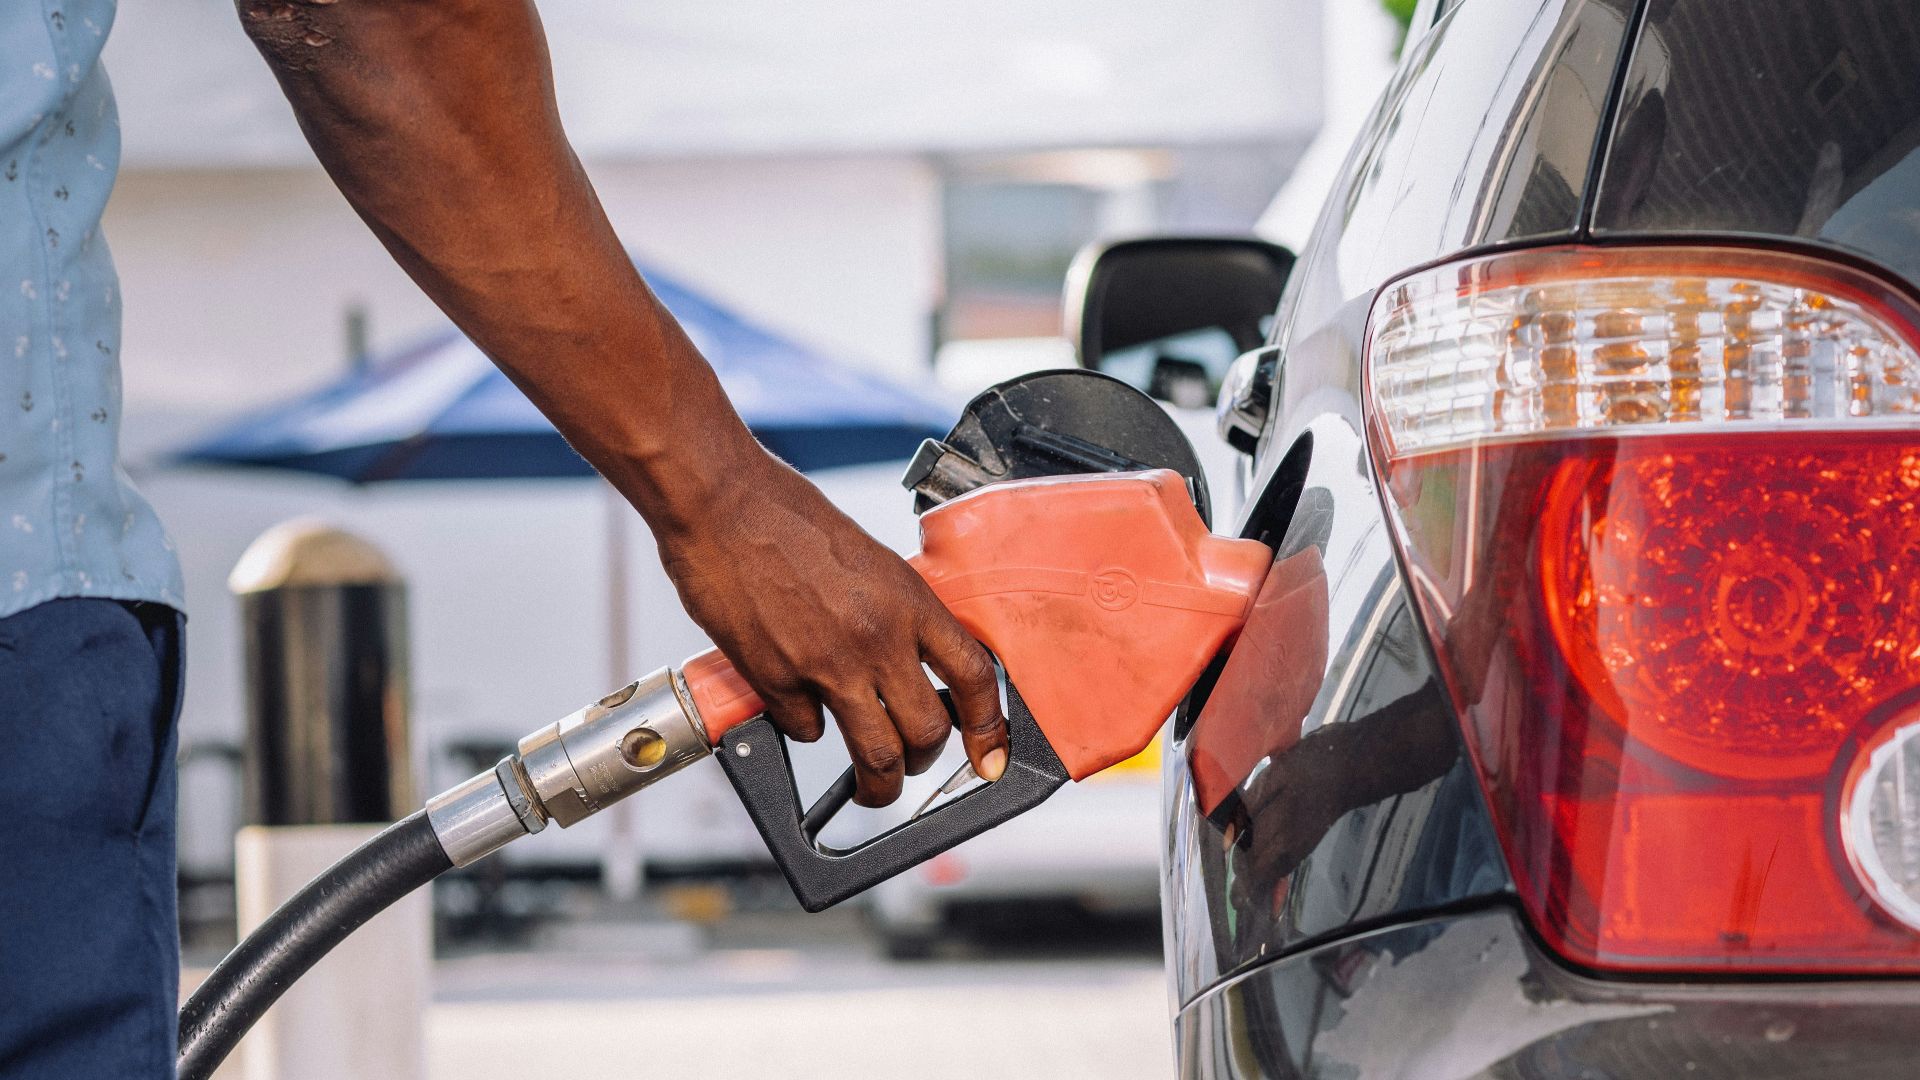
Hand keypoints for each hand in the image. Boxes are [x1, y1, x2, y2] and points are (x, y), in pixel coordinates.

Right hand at [652, 445, 1005, 806]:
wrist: (721, 504)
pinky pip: (806, 731)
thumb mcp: (869, 560)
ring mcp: (826, 664)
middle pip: (927, 732)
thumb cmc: (788, 518)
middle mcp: (877, 637)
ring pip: (875, 754)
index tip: (988, 755)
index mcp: (909, 601)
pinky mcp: (775, 680)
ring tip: (871, 788)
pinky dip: (806, 728)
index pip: (974, 678)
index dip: (988, 728)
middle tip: (912, 766)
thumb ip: (894, 613)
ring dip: (878, 784)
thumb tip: (912, 662)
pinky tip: (797, 705)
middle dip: (924, 762)